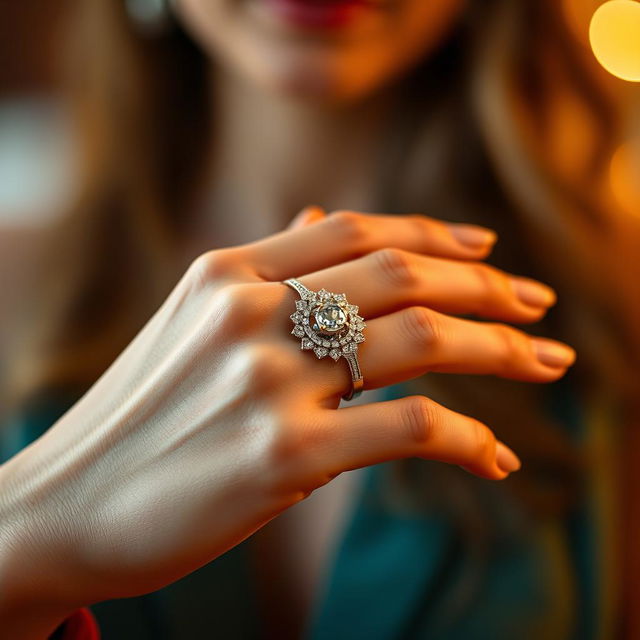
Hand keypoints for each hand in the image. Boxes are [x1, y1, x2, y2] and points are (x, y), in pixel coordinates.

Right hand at [0, 208, 572, 636]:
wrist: (64, 506)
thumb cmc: (142, 418)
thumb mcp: (192, 322)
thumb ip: (264, 268)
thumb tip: (323, 217)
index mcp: (225, 270)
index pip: (356, 228)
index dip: (435, 235)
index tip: (490, 254)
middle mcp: (247, 310)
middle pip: (403, 274)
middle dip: (489, 289)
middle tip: (540, 309)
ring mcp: (265, 382)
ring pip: (422, 339)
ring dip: (502, 349)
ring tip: (548, 365)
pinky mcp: (283, 459)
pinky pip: (412, 427)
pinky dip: (469, 439)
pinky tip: (495, 458)